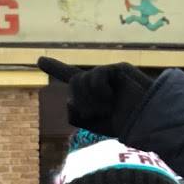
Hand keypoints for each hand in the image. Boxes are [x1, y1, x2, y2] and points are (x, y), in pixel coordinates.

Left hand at [37, 56, 153, 137]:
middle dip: (80, 101)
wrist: (145, 120)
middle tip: (95, 113)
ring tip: (107, 108)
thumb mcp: (90, 123)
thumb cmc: (122, 124)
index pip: (69, 75)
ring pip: (81, 80)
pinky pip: (96, 76)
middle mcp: (97, 80)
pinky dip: (100, 91)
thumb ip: (74, 113)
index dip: (54, 67)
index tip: (39, 59)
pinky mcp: (118, 68)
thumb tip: (70, 101)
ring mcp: (108, 73)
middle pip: (72, 82)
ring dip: (90, 100)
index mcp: (90, 92)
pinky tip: (113, 98)